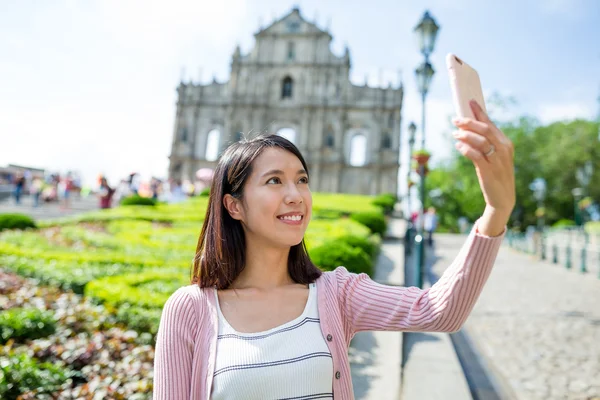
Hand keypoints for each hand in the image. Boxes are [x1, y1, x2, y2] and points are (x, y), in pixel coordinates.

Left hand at [452, 100, 515, 225]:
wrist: (503, 198)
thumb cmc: (496, 175)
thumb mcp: (495, 158)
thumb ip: (485, 145)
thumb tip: (467, 131)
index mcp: (506, 144)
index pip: (490, 124)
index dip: (479, 112)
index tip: (469, 102)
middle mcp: (503, 149)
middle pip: (484, 129)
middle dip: (468, 122)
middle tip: (455, 120)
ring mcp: (497, 160)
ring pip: (479, 140)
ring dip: (465, 135)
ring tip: (454, 134)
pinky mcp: (488, 171)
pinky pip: (475, 155)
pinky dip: (465, 148)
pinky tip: (458, 146)